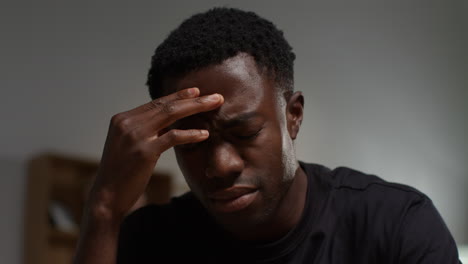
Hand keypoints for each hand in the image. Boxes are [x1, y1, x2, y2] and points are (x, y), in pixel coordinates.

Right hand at [87, 87, 222, 220]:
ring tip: (215, 105)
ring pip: (171, 114)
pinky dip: (191, 133)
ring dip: (196, 107)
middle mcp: (127, 123)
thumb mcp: (129, 146)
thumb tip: (168, 123)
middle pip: (166, 105)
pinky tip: (205, 134)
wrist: (107, 196)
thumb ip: (145, 131)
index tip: (196, 91)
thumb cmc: (121, 173)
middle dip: (193, 98)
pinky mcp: (144, 151)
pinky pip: (173, 137)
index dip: (178, 96)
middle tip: (215, 96)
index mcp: (122, 119)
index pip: (155, 103)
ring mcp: (135, 136)